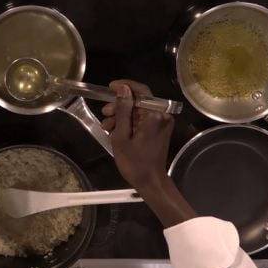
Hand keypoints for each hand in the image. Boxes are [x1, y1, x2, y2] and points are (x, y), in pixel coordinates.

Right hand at [101, 79, 196, 226]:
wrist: (150, 181)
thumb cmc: (134, 162)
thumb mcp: (122, 136)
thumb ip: (122, 110)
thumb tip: (123, 89)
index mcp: (154, 115)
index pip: (141, 90)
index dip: (125, 86)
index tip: (110, 87)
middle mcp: (162, 115)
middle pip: (139, 101)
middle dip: (120, 104)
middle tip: (105, 112)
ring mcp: (162, 123)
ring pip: (139, 110)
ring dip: (122, 115)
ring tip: (107, 126)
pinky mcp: (160, 130)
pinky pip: (143, 120)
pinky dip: (129, 122)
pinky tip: (116, 131)